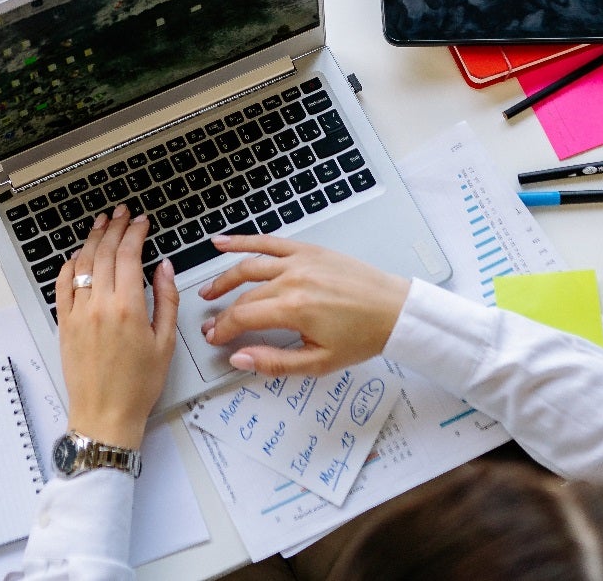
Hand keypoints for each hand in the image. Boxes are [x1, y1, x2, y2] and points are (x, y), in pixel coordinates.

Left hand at [56, 206, 178, 446]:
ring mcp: (77, 313)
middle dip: (114, 227)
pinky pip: (63, 285)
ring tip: (101, 223)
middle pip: (104, 253)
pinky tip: (78, 256)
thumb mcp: (165, 343)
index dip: (135, 232)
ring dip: (92, 239)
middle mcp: (99, 305)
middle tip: (122, 213)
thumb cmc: (138, 385)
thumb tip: (164, 268)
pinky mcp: (63, 323)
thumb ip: (166, 300)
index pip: (129, 255)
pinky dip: (70, 266)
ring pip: (82, 264)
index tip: (141, 221)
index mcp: (127, 308)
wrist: (105, 414)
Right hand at [197, 235, 409, 375]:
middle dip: (223, 312)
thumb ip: (275, 363)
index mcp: (294, 308)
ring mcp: (300, 261)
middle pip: (244, 295)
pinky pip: (269, 242)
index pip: (242, 317)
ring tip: (209, 290)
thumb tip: (240, 359)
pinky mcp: (309, 250)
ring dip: (224, 278)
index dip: (223, 329)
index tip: (214, 338)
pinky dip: (243, 241)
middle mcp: (293, 279)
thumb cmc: (362, 337)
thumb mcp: (319, 362)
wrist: (394, 310)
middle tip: (211, 324)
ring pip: (249, 266)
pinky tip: (222, 243)